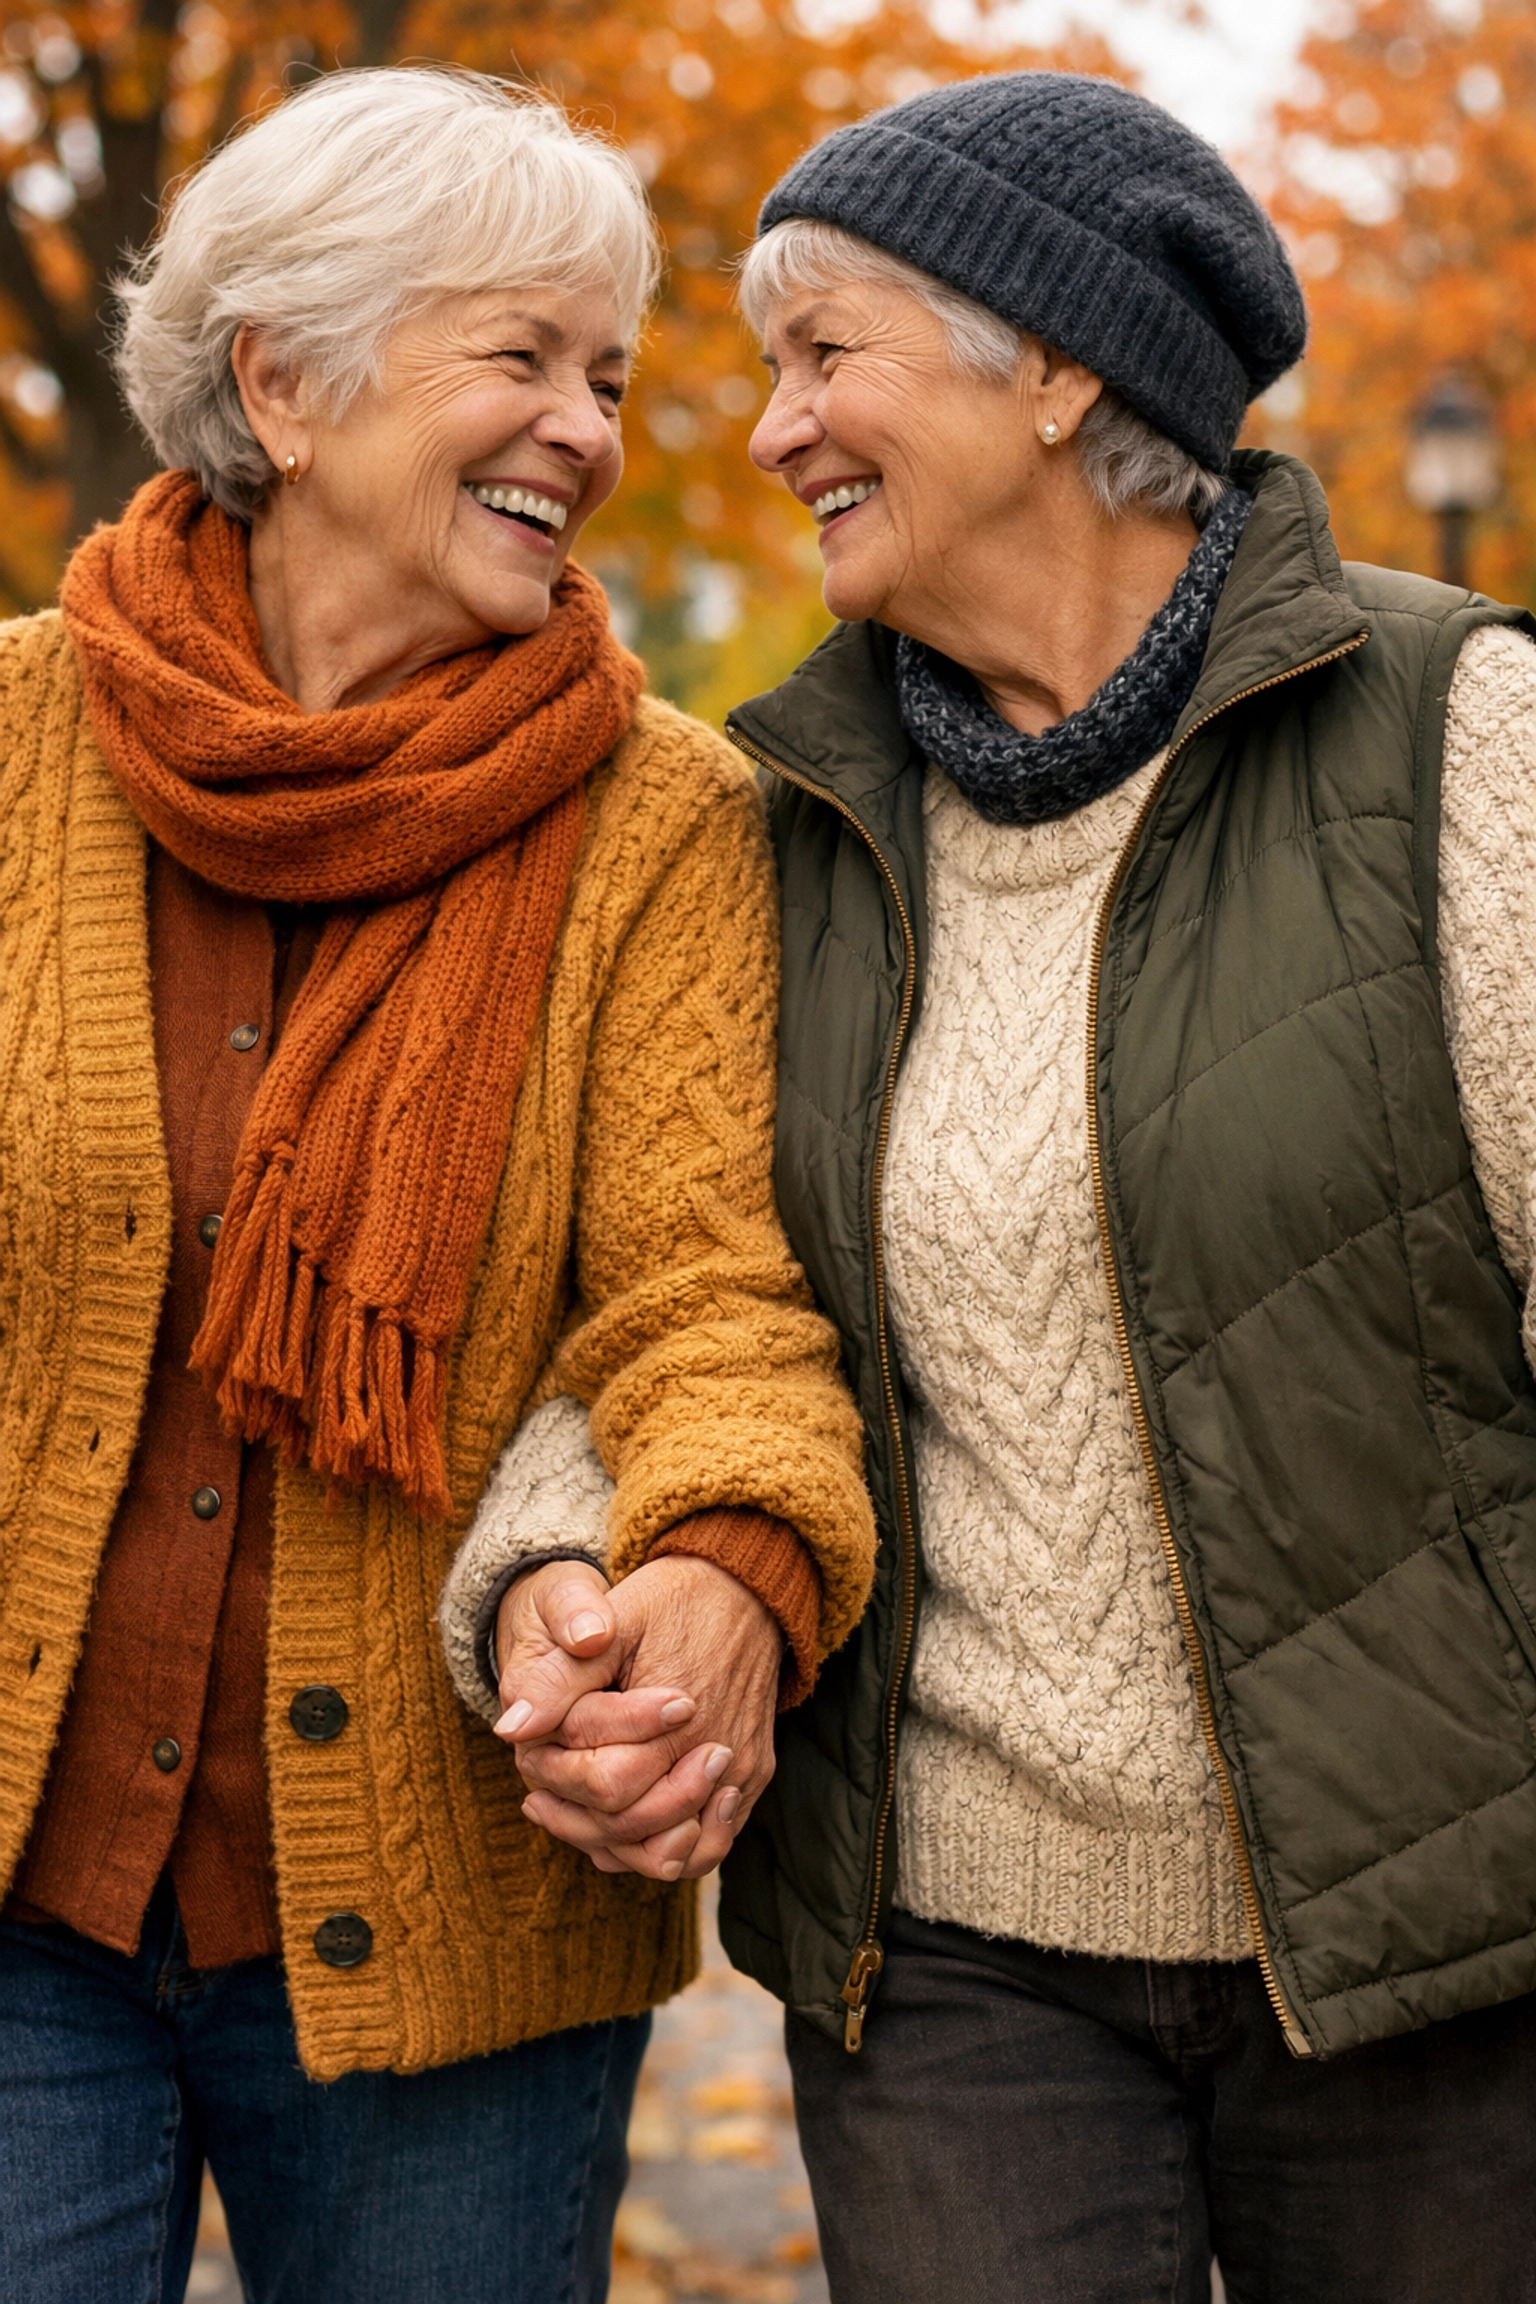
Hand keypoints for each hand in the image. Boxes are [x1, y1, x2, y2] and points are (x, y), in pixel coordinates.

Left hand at [495, 1554, 781, 1881]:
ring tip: (573, 1815)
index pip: (607, 1784)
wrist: (747, 1591)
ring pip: (674, 1854)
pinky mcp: (750, 1781)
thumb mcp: (612, 1622)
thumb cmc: (673, 1602)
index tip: (528, 1758)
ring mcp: (739, 1774)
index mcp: (678, 1714)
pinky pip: (707, 1848)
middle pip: (636, 1825)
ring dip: (616, 1845)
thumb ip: (563, 1678)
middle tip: (537, 1797)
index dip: (556, 1778)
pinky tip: (623, 1827)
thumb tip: (511, 1729)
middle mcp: (715, 1753)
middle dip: (577, 1817)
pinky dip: (660, 1848)